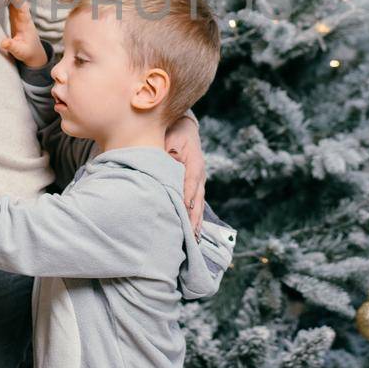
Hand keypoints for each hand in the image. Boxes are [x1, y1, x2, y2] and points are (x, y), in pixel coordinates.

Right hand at [0, 0, 46, 69]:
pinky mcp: (16, 16)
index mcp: (25, 22)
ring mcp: (20, 14)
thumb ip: (12, 46)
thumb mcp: (20, 51)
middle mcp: (24, 15)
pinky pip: (13, 1)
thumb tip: (3, 43)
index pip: (20, 5)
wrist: (34, 53)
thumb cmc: (27, 52)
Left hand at [165, 115, 206, 232]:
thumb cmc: (174, 131)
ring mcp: (198, 182)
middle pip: (196, 201)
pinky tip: (193, 232)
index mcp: (194, 164)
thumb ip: (170, 149)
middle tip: (190, 237)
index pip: (190, 186)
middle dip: (193, 219)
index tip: (183, 216)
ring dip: (196, 222)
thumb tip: (171, 157)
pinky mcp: (195, 186)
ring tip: (193, 241)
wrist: (183, 126)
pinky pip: (196, 204)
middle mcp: (199, 176)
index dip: (186, 201)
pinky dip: (195, 218)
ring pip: (198, 205)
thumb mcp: (172, 136)